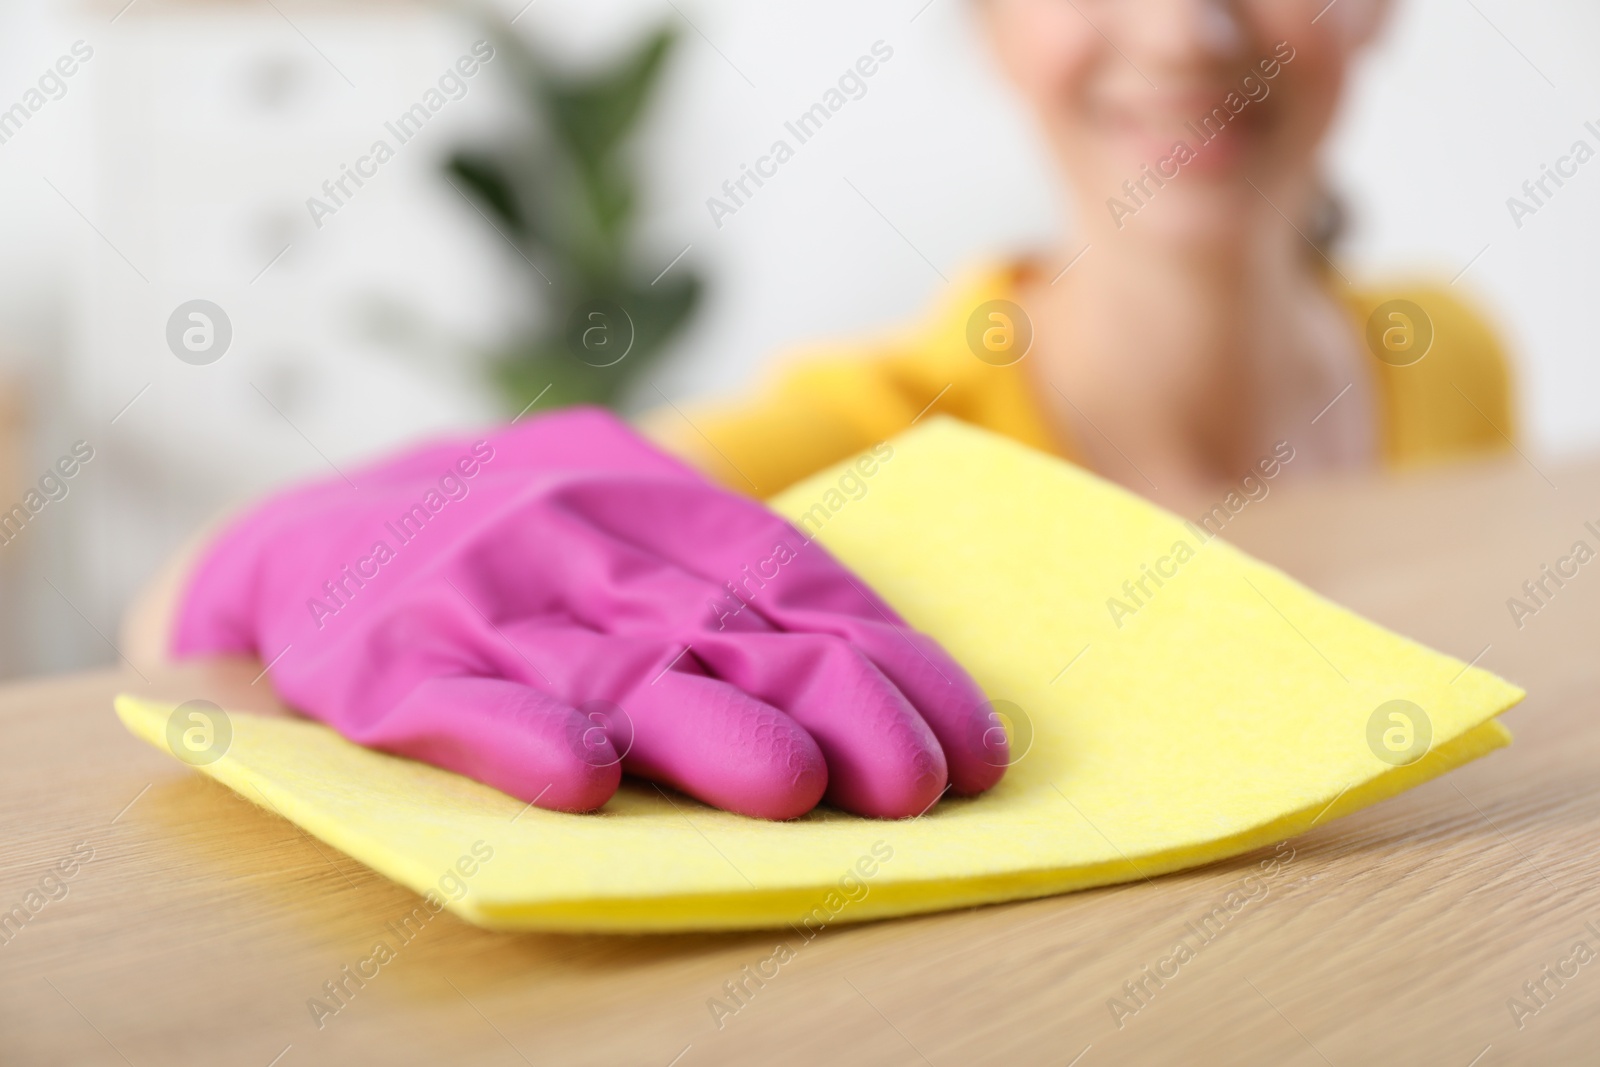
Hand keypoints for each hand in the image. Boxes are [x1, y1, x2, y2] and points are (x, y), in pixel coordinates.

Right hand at [172, 407, 1005, 818]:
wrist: (316, 530)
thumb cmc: (513, 544)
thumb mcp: (622, 520)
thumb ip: (720, 580)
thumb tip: (876, 676)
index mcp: (649, 497)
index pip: (793, 579)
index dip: (887, 661)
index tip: (969, 746)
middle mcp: (575, 537)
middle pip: (721, 628)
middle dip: (828, 703)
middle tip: (909, 781)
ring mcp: (480, 596)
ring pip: (606, 668)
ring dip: (698, 728)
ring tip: (785, 784)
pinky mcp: (382, 660)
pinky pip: (455, 702)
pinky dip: (514, 738)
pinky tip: (575, 778)